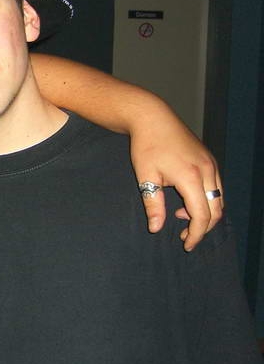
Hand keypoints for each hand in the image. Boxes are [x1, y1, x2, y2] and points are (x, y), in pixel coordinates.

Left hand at [130, 110, 222, 250]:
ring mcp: (211, 164)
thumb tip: (156, 228)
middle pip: (216, 210)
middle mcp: (207, 171)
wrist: (153, 118)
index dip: (197, 234)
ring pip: (219, 199)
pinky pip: (216, 187)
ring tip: (180, 217)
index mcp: (191, 177)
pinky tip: (185, 200)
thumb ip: (153, 204)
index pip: (202, 215)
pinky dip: (206, 199)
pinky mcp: (209, 160)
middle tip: (185, 237)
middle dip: (203, 227)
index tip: (187, 245)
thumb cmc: (146, 146)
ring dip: (205, 213)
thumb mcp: (145, 177)